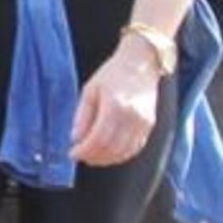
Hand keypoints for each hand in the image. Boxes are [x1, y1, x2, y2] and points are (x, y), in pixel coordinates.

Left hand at [70, 46, 162, 165]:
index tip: (73, 153)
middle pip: (112, 148)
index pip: (99, 138)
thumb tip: (75, 138)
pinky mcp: (150, 124)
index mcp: (114, 105)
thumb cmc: (112, 74)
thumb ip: (83, 115)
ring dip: (107, 159)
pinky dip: (122, 155)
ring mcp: (143, 122)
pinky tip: (110, 154)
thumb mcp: (90, 89)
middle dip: (94, 156)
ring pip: (125, 151)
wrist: (141, 63)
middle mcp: (132, 116)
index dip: (85, 150)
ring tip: (93, 158)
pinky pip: (136, 147)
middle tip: (81, 157)